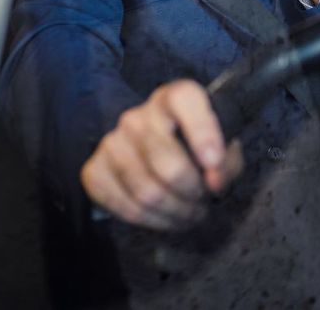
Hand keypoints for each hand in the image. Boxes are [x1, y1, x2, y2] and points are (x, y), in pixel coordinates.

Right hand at [80, 80, 243, 231]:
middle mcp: (137, 116)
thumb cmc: (199, 149)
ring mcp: (111, 142)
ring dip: (175, 212)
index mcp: (174, 97)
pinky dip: (152, 220)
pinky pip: (123, 206)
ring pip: (146, 191)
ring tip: (191, 214)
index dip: (202, 132)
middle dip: (192, 192)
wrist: (161, 154)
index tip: (214, 164)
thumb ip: (226, 162)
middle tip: (205, 202)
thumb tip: (213, 183)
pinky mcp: (93, 171)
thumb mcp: (223, 149)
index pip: (184, 100)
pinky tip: (167, 219)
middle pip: (166, 163)